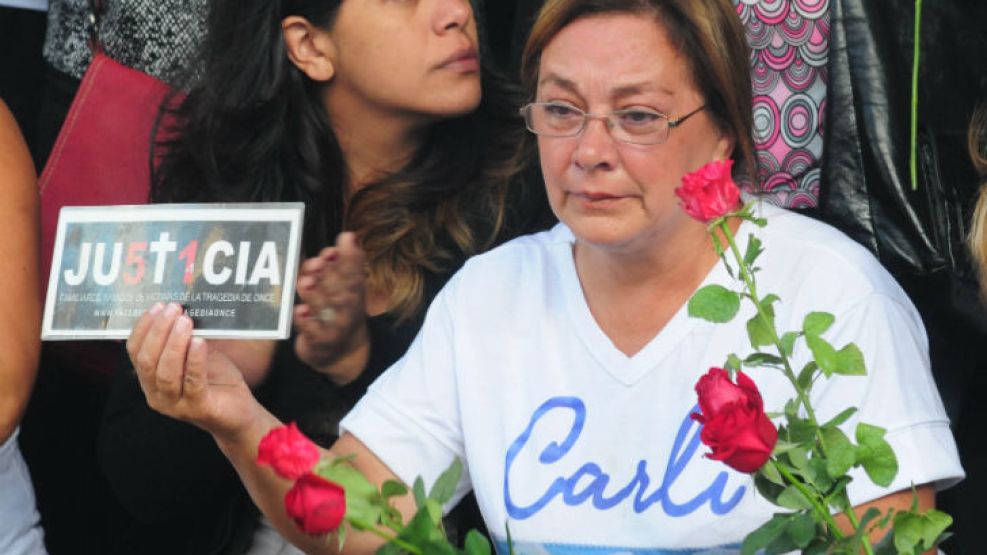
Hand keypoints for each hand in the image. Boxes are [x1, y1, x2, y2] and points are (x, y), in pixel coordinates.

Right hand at [127, 302, 264, 442]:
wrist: (239, 413)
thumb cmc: (215, 381)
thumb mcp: (196, 354)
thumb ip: (186, 337)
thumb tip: (183, 307)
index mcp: (150, 380)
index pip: (135, 352)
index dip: (143, 328)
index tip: (158, 306)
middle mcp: (156, 394)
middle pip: (147, 360)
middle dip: (159, 331)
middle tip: (174, 309)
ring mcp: (175, 405)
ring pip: (165, 372)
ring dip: (174, 343)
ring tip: (186, 321)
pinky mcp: (198, 408)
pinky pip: (193, 382)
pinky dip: (194, 360)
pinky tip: (200, 342)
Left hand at [293, 232, 370, 384]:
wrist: (342, 355)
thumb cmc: (340, 311)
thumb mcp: (348, 287)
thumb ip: (344, 263)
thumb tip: (347, 236)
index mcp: (356, 294)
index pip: (356, 273)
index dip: (352, 256)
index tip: (345, 239)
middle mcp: (348, 310)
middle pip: (343, 291)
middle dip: (333, 274)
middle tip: (320, 260)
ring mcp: (334, 327)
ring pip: (325, 310)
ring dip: (315, 295)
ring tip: (305, 281)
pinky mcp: (319, 342)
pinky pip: (311, 333)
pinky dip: (305, 322)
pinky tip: (299, 311)